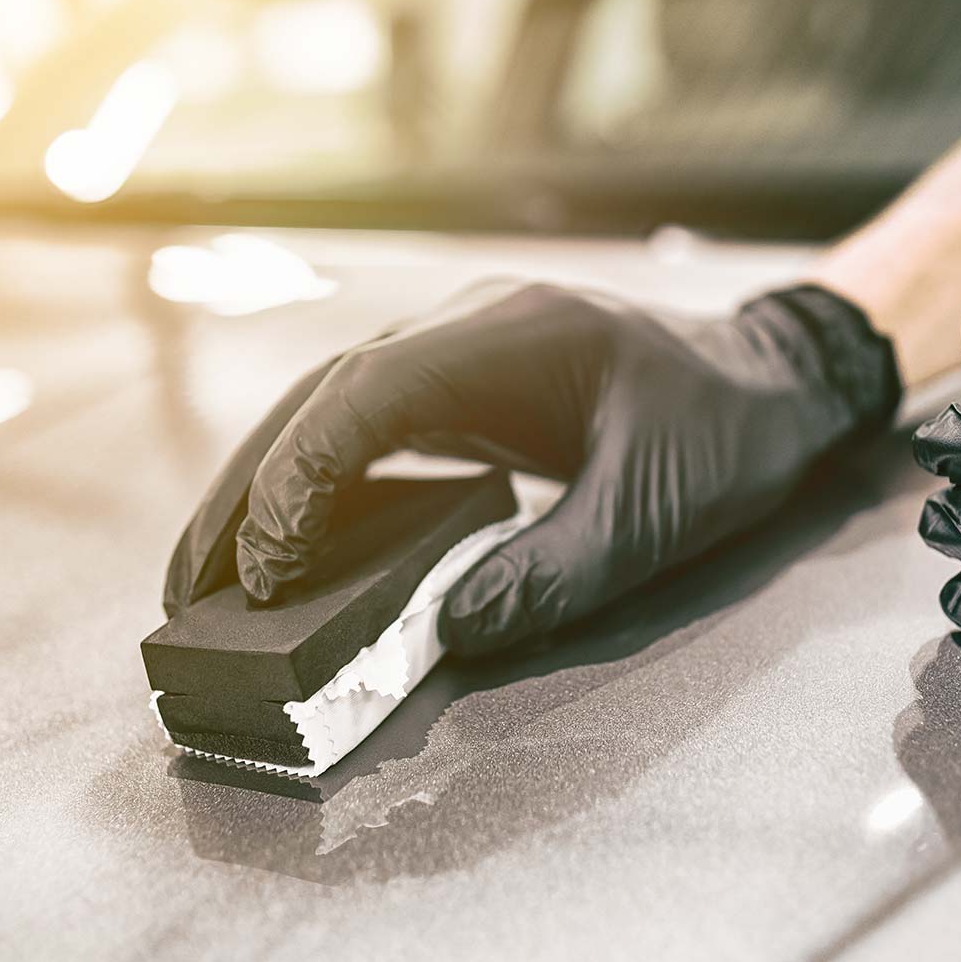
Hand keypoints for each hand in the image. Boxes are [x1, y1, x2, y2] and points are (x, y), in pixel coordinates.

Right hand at [165, 281, 899, 654]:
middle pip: (320, 395)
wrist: (773, 376)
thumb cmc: (726, 434)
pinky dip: (315, 481)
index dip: (302, 479)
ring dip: (265, 483)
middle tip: (187, 585)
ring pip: (329, 406)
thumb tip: (441, 632)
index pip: (366, 396)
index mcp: (511, 338)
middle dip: (247, 488)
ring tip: (210, 574)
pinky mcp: (464, 385)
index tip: (269, 568)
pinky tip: (287, 541)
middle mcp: (469, 329)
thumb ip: (552, 573)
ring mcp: (461, 350)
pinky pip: (367, 425)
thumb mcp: (656, 514)